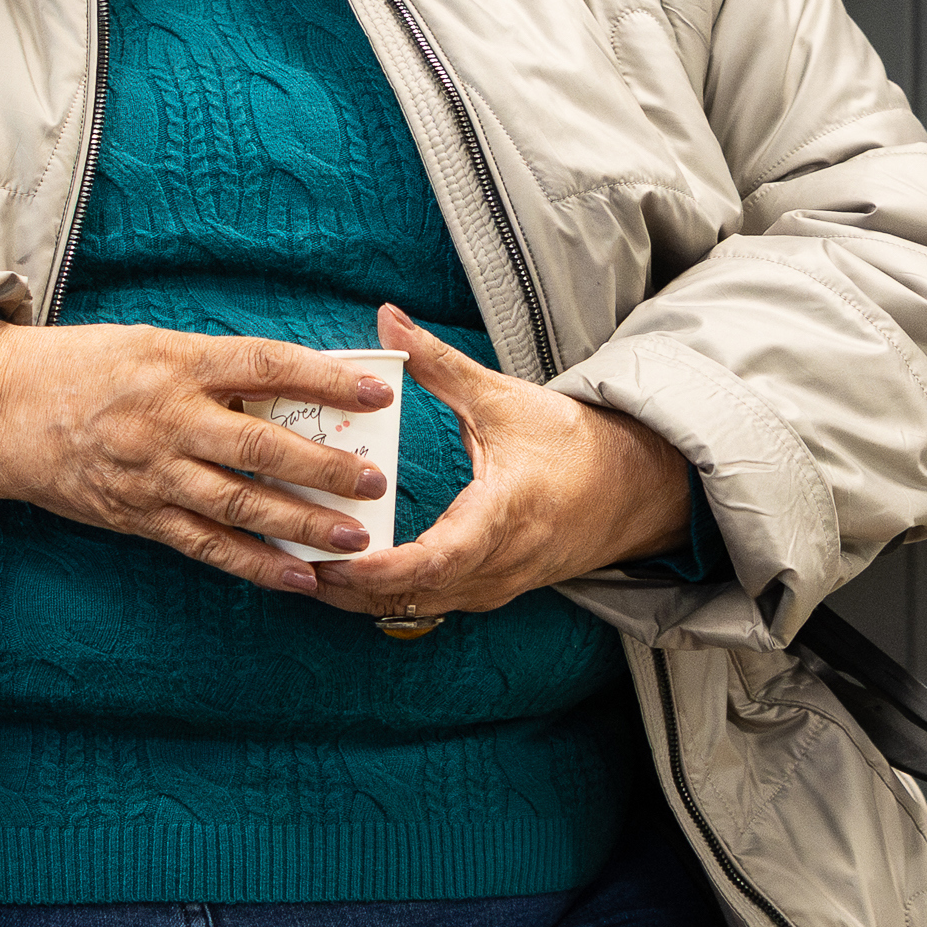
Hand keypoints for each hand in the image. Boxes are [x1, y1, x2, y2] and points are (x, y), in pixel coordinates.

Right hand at [0, 320, 394, 594]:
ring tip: (353, 537)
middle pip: (261, 446)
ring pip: (240, 504)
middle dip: (325, 466)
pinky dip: (254, 564)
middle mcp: (168, 418)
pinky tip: (297, 576)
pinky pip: (206, 546)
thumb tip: (288, 390)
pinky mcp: (137, 515)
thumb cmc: (79, 368)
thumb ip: (214, 368)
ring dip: (302, 524)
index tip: (379, 389)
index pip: (266, 366)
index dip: (327, 378)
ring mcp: (153, 473)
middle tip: (376, 480)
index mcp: (176, 363)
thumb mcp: (148, 345)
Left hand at [309, 308, 695, 627]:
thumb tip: (387, 318)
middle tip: (288, 561)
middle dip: (348, 587)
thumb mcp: (503, 398)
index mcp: (505, 515)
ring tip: (299, 569)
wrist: (637, 490)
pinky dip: (385, 595)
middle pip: (412, 595)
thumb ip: (439, 364)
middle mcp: (499, 563)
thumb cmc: (574, 443)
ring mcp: (495, 586)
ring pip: (416, 608)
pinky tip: (343, 575)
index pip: (437, 559)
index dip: (382, 567)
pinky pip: (429, 605)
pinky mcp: (491, 592)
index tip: (334, 561)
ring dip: (360, 597)